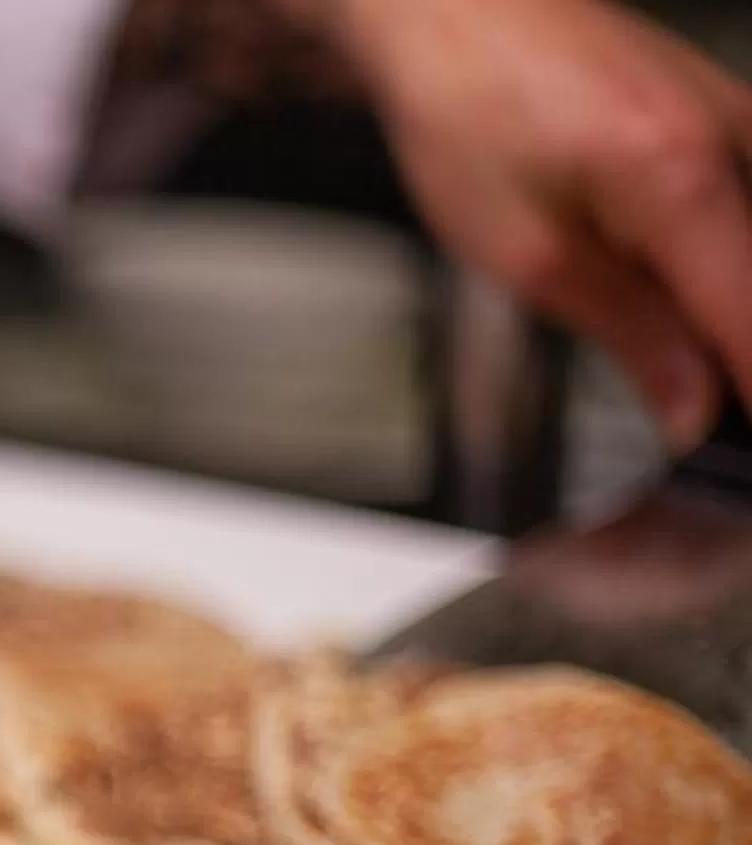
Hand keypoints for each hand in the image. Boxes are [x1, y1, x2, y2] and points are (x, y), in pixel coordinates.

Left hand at [320, 0, 751, 446]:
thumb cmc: (469, 112)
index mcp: (681, 178)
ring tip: (693, 379)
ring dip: (735, 326)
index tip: (742, 463)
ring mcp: (751, 128)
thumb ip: (631, 336)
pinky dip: (733, 280)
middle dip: (744, 372)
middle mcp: (740, 142)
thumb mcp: (526, 256)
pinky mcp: (742, 126)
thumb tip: (698, 414)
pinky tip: (701, 316)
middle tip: (704, 432)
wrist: (459, 16)